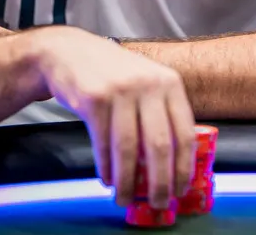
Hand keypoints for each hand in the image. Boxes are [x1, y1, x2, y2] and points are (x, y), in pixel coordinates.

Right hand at [27, 26, 195, 208]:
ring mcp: (121, 90)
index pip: (185, 132)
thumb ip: (162, 114)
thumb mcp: (147, 83)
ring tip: (125, 198)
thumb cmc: (114, 74)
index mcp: (170, 83)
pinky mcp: (95, 99)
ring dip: (127, 181)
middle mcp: (149, 84)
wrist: (71, 52)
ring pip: (129, 149)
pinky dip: (106, 167)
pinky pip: (103, 143)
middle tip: (159, 203)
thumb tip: (173, 165)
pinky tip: (107, 179)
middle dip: (160, 182)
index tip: (182, 189)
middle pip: (160, 145)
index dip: (184, 166)